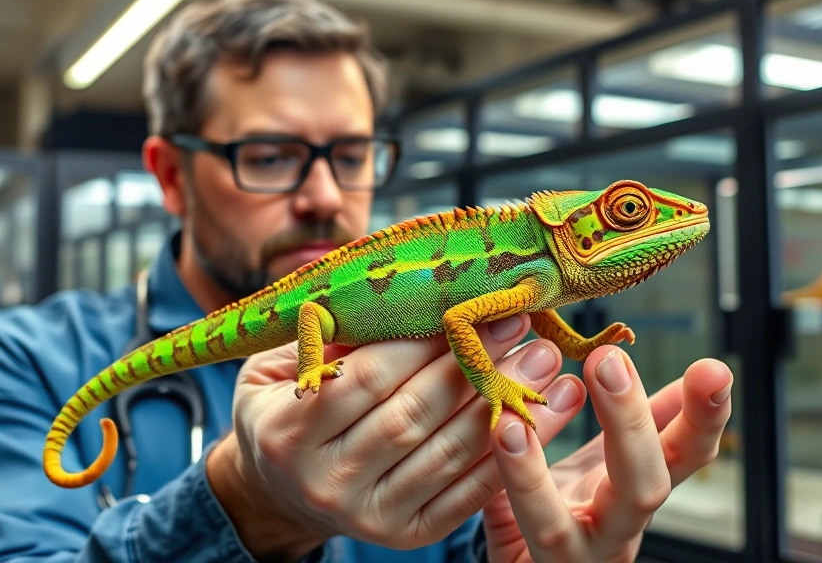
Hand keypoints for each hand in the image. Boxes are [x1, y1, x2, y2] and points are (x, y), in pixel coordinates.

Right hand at [206, 314, 587, 562]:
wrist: (278, 490)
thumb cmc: (285, 409)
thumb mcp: (278, 369)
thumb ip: (329, 337)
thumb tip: (405, 287)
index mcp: (289, 432)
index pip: (368, 377)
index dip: (424, 340)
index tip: (473, 304)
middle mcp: (326, 481)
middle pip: (413, 416)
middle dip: (473, 366)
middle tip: (521, 324)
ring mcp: (368, 515)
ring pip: (447, 455)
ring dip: (501, 406)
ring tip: (543, 363)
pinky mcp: (405, 534)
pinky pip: (465, 494)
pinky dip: (506, 454)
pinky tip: (537, 418)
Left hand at [483, 345, 732, 562]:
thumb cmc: (575, 509)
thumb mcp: (612, 463)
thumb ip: (644, 424)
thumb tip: (692, 374)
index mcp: (640, 492)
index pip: (686, 456)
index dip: (703, 418)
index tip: (714, 370)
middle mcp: (615, 531)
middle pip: (641, 489)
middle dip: (630, 423)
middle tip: (609, 360)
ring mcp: (570, 556)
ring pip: (554, 528)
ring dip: (530, 475)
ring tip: (510, 425)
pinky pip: (504, 532)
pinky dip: (496, 488)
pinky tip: (491, 441)